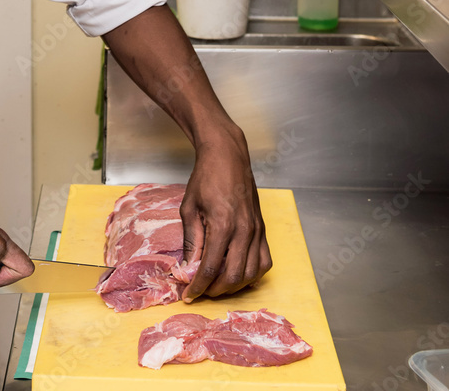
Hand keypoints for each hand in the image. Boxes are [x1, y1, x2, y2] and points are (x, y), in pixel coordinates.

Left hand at [179, 125, 271, 300]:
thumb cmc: (205, 178)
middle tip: (201, 290)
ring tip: (217, 283)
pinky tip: (238, 272)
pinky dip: (252, 273)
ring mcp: (257, 230)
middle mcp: (244, 231)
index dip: (198, 286)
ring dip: (234, 285)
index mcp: (223, 225)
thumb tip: (188, 267)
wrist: (227, 156)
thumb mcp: (189, 208)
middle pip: (233, 276)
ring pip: (251, 273)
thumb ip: (191, 240)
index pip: (211, 268)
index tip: (188, 295)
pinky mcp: (263, 228)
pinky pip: (264, 260)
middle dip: (215, 289)